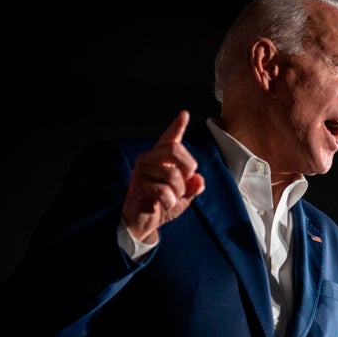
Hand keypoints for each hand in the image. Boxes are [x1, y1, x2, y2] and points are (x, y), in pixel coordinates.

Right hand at [122, 110, 204, 242]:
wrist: (143, 223)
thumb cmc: (162, 204)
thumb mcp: (184, 196)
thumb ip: (193, 186)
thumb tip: (199, 180)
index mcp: (160, 158)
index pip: (169, 138)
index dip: (177, 126)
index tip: (184, 114)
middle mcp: (149, 160)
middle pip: (175, 149)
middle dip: (188, 166)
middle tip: (186, 180)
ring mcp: (142, 172)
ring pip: (172, 176)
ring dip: (178, 192)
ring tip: (171, 198)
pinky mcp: (138, 187)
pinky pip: (164, 191)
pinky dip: (170, 201)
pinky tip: (165, 204)